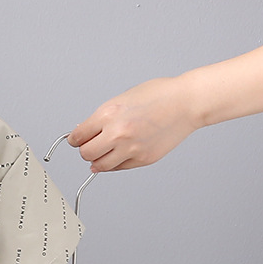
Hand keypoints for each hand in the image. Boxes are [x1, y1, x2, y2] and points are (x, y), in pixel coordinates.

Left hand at [67, 76, 199, 171]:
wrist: (187, 102)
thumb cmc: (159, 96)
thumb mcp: (123, 99)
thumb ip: (102, 118)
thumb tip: (84, 133)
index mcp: (109, 114)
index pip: (78, 137)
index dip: (75, 139)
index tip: (76, 141)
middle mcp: (117, 133)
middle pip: (85, 154)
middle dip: (86, 150)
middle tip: (92, 145)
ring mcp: (130, 149)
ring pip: (99, 166)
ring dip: (98, 160)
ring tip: (106, 151)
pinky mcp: (142, 159)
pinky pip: (118, 168)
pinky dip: (115, 163)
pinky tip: (121, 153)